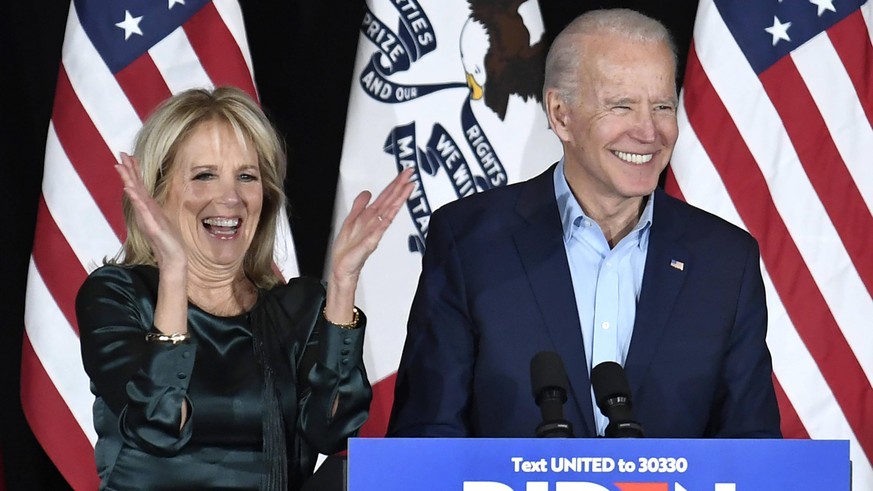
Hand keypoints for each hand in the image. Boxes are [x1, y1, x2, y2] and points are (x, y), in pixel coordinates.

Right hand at [115, 152, 186, 270]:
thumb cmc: (166, 239)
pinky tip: (130, 190)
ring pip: (135, 195)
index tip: (128, 156)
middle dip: (128, 170)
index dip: (133, 171)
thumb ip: (151, 208)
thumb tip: (145, 198)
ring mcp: (146, 217)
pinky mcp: (150, 226)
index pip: (139, 185)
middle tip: (120, 154)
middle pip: (134, 186)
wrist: (172, 257)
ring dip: (128, 180)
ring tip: (120, 167)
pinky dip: (135, 199)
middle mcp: (144, 210)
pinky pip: (142, 210)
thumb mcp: (159, 219)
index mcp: (147, 207)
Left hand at [330, 167, 414, 285]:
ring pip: (389, 211)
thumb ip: (359, 206)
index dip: (394, 184)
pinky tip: (392, 211)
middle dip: (400, 186)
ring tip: (408, 187)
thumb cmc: (348, 249)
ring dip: (398, 198)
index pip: (385, 197)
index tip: (404, 173)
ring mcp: (375, 231)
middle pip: (390, 200)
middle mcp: (375, 222)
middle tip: (410, 174)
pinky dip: (386, 219)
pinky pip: (380, 228)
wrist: (342, 268)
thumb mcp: (350, 220)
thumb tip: (367, 193)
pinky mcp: (370, 242)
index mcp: (370, 217)